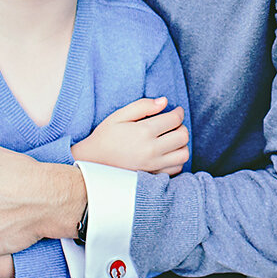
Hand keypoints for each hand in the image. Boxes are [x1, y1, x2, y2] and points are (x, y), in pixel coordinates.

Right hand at [72, 97, 188, 174]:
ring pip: (183, 154)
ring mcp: (153, 165)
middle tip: (173, 124)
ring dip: (182, 144)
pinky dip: (177, 159)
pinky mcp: (153, 175)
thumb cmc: (105, 136)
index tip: (176, 111)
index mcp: (143, 131)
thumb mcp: (119, 116)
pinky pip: (176, 168)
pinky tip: (167, 152)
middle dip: (181, 126)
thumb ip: (143, 106)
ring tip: (172, 138)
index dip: (179, 112)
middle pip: (182, 136)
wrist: (92, 162)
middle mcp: (151, 149)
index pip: (174, 119)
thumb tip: (165, 101)